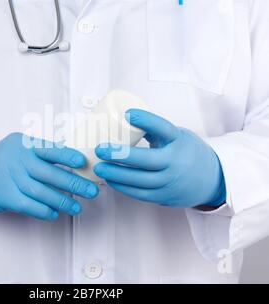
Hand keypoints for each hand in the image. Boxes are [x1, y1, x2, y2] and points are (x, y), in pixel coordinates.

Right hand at [0, 133, 98, 219]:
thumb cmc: (0, 161)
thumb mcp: (17, 148)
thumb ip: (39, 153)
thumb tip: (71, 163)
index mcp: (23, 144)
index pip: (50, 149)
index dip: (68, 156)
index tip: (84, 163)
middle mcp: (16, 159)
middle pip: (49, 173)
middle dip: (73, 183)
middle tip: (91, 191)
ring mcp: (9, 178)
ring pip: (41, 191)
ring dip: (61, 201)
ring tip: (76, 207)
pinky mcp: (3, 196)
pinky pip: (28, 205)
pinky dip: (43, 210)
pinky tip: (54, 213)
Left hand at [94, 109, 225, 207]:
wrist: (212, 180)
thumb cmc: (188, 153)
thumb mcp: (177, 136)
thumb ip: (154, 131)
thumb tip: (124, 120)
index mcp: (179, 141)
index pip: (163, 128)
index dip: (146, 120)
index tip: (128, 114)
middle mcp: (176, 162)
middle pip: (146, 159)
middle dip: (120, 155)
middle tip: (100, 149)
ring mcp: (170, 181)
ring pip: (140, 180)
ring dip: (116, 174)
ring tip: (99, 167)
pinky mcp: (164, 196)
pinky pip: (140, 193)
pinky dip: (123, 187)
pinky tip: (110, 180)